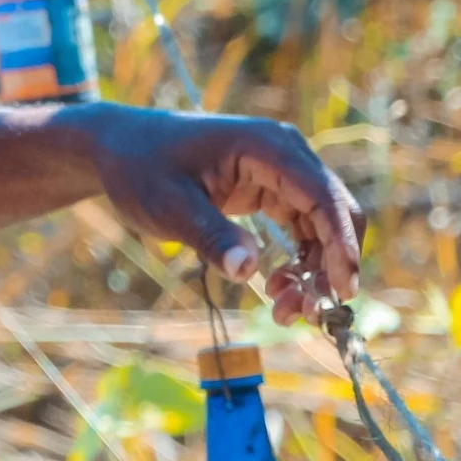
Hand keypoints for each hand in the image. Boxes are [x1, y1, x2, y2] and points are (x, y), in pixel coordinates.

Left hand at [73, 106, 366, 322]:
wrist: (116, 147)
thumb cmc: (138, 168)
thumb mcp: (167, 205)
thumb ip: (209, 235)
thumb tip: (247, 271)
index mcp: (266, 146)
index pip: (322, 195)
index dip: (340, 243)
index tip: (344, 289)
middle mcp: (283, 154)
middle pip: (333, 212)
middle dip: (329, 265)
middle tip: (309, 314)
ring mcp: (279, 171)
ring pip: (321, 227)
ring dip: (312, 271)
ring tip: (285, 312)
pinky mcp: (270, 190)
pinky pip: (300, 229)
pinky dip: (296, 262)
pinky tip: (275, 289)